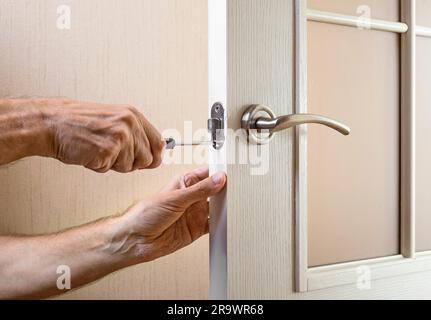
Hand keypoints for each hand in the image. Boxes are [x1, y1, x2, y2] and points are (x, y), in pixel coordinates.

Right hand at [41, 98, 164, 172]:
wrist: (52, 123)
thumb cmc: (78, 123)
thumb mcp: (113, 120)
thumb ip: (134, 134)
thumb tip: (153, 153)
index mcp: (133, 115)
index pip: (159, 143)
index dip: (154, 156)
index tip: (149, 160)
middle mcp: (130, 124)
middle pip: (148, 159)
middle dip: (132, 163)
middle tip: (113, 154)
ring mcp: (120, 137)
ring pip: (130, 167)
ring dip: (114, 165)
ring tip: (98, 150)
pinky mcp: (108, 150)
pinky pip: (111, 169)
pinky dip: (99, 166)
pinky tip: (90, 153)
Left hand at [111, 167, 226, 262]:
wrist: (135, 240)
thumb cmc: (144, 214)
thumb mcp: (175, 198)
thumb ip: (199, 190)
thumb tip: (217, 179)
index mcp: (184, 183)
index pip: (207, 174)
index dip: (219, 173)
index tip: (232, 173)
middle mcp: (191, 198)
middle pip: (214, 191)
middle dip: (225, 190)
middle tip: (238, 190)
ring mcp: (194, 214)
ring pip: (216, 208)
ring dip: (225, 207)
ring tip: (235, 205)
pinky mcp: (196, 229)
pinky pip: (213, 225)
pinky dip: (221, 224)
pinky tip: (227, 221)